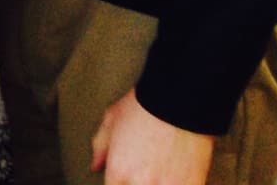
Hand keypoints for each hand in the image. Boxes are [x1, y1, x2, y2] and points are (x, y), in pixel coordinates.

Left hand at [91, 89, 213, 184]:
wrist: (180, 100)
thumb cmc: (145, 105)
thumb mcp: (112, 119)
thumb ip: (100, 146)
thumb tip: (96, 164)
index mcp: (117, 170)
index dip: (120, 182)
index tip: (128, 175)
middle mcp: (139, 183)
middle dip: (138, 182)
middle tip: (145, 170)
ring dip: (158, 183)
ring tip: (161, 171)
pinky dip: (178, 183)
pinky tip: (177, 174)